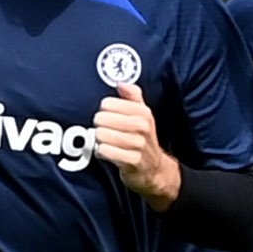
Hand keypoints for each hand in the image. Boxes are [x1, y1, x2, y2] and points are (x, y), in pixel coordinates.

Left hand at [91, 83, 176, 204]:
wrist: (154, 169)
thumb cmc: (143, 138)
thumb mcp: (142, 114)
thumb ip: (132, 96)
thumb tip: (121, 83)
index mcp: (143, 112)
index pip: (107, 104)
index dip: (103, 111)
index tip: (107, 116)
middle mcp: (142, 126)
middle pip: (102, 119)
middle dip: (98, 125)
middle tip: (103, 130)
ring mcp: (138, 144)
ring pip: (102, 135)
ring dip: (98, 139)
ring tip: (103, 141)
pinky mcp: (132, 161)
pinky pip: (105, 152)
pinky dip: (101, 152)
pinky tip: (105, 152)